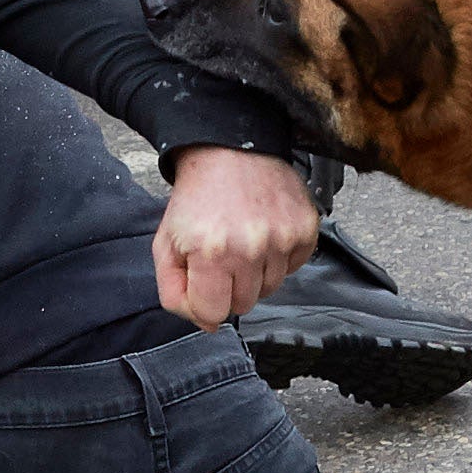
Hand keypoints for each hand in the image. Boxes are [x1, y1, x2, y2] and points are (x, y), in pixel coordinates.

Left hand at [153, 145, 319, 327]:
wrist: (229, 149)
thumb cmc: (196, 197)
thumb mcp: (166, 244)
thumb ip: (174, 292)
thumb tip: (208, 324)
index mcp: (210, 252)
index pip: (213, 315)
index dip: (203, 301)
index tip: (201, 278)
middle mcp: (250, 247)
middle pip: (244, 305)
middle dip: (229, 287)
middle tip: (222, 255)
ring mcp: (282, 238)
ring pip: (270, 288)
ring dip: (255, 273)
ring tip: (243, 240)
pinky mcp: (305, 227)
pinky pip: (294, 267)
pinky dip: (279, 257)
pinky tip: (264, 233)